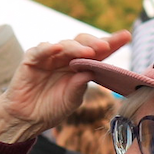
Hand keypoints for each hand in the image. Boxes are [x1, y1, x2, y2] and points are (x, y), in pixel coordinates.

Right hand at [0, 31, 131, 142]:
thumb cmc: (51, 108)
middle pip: (83, 43)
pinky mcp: (32, 59)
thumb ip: (79, 87)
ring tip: (88, 52)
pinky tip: (59, 48)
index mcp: (80, 67)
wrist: (27, 118)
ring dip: (77, 47)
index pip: (98, 53)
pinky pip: (41, 50)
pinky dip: (50, 48)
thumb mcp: (70, 101)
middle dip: (96, 43)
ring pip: (66, 45)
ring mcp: (50, 56)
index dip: (112, 43)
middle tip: (106, 47)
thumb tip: (89, 71)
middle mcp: (67, 58)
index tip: (126, 36)